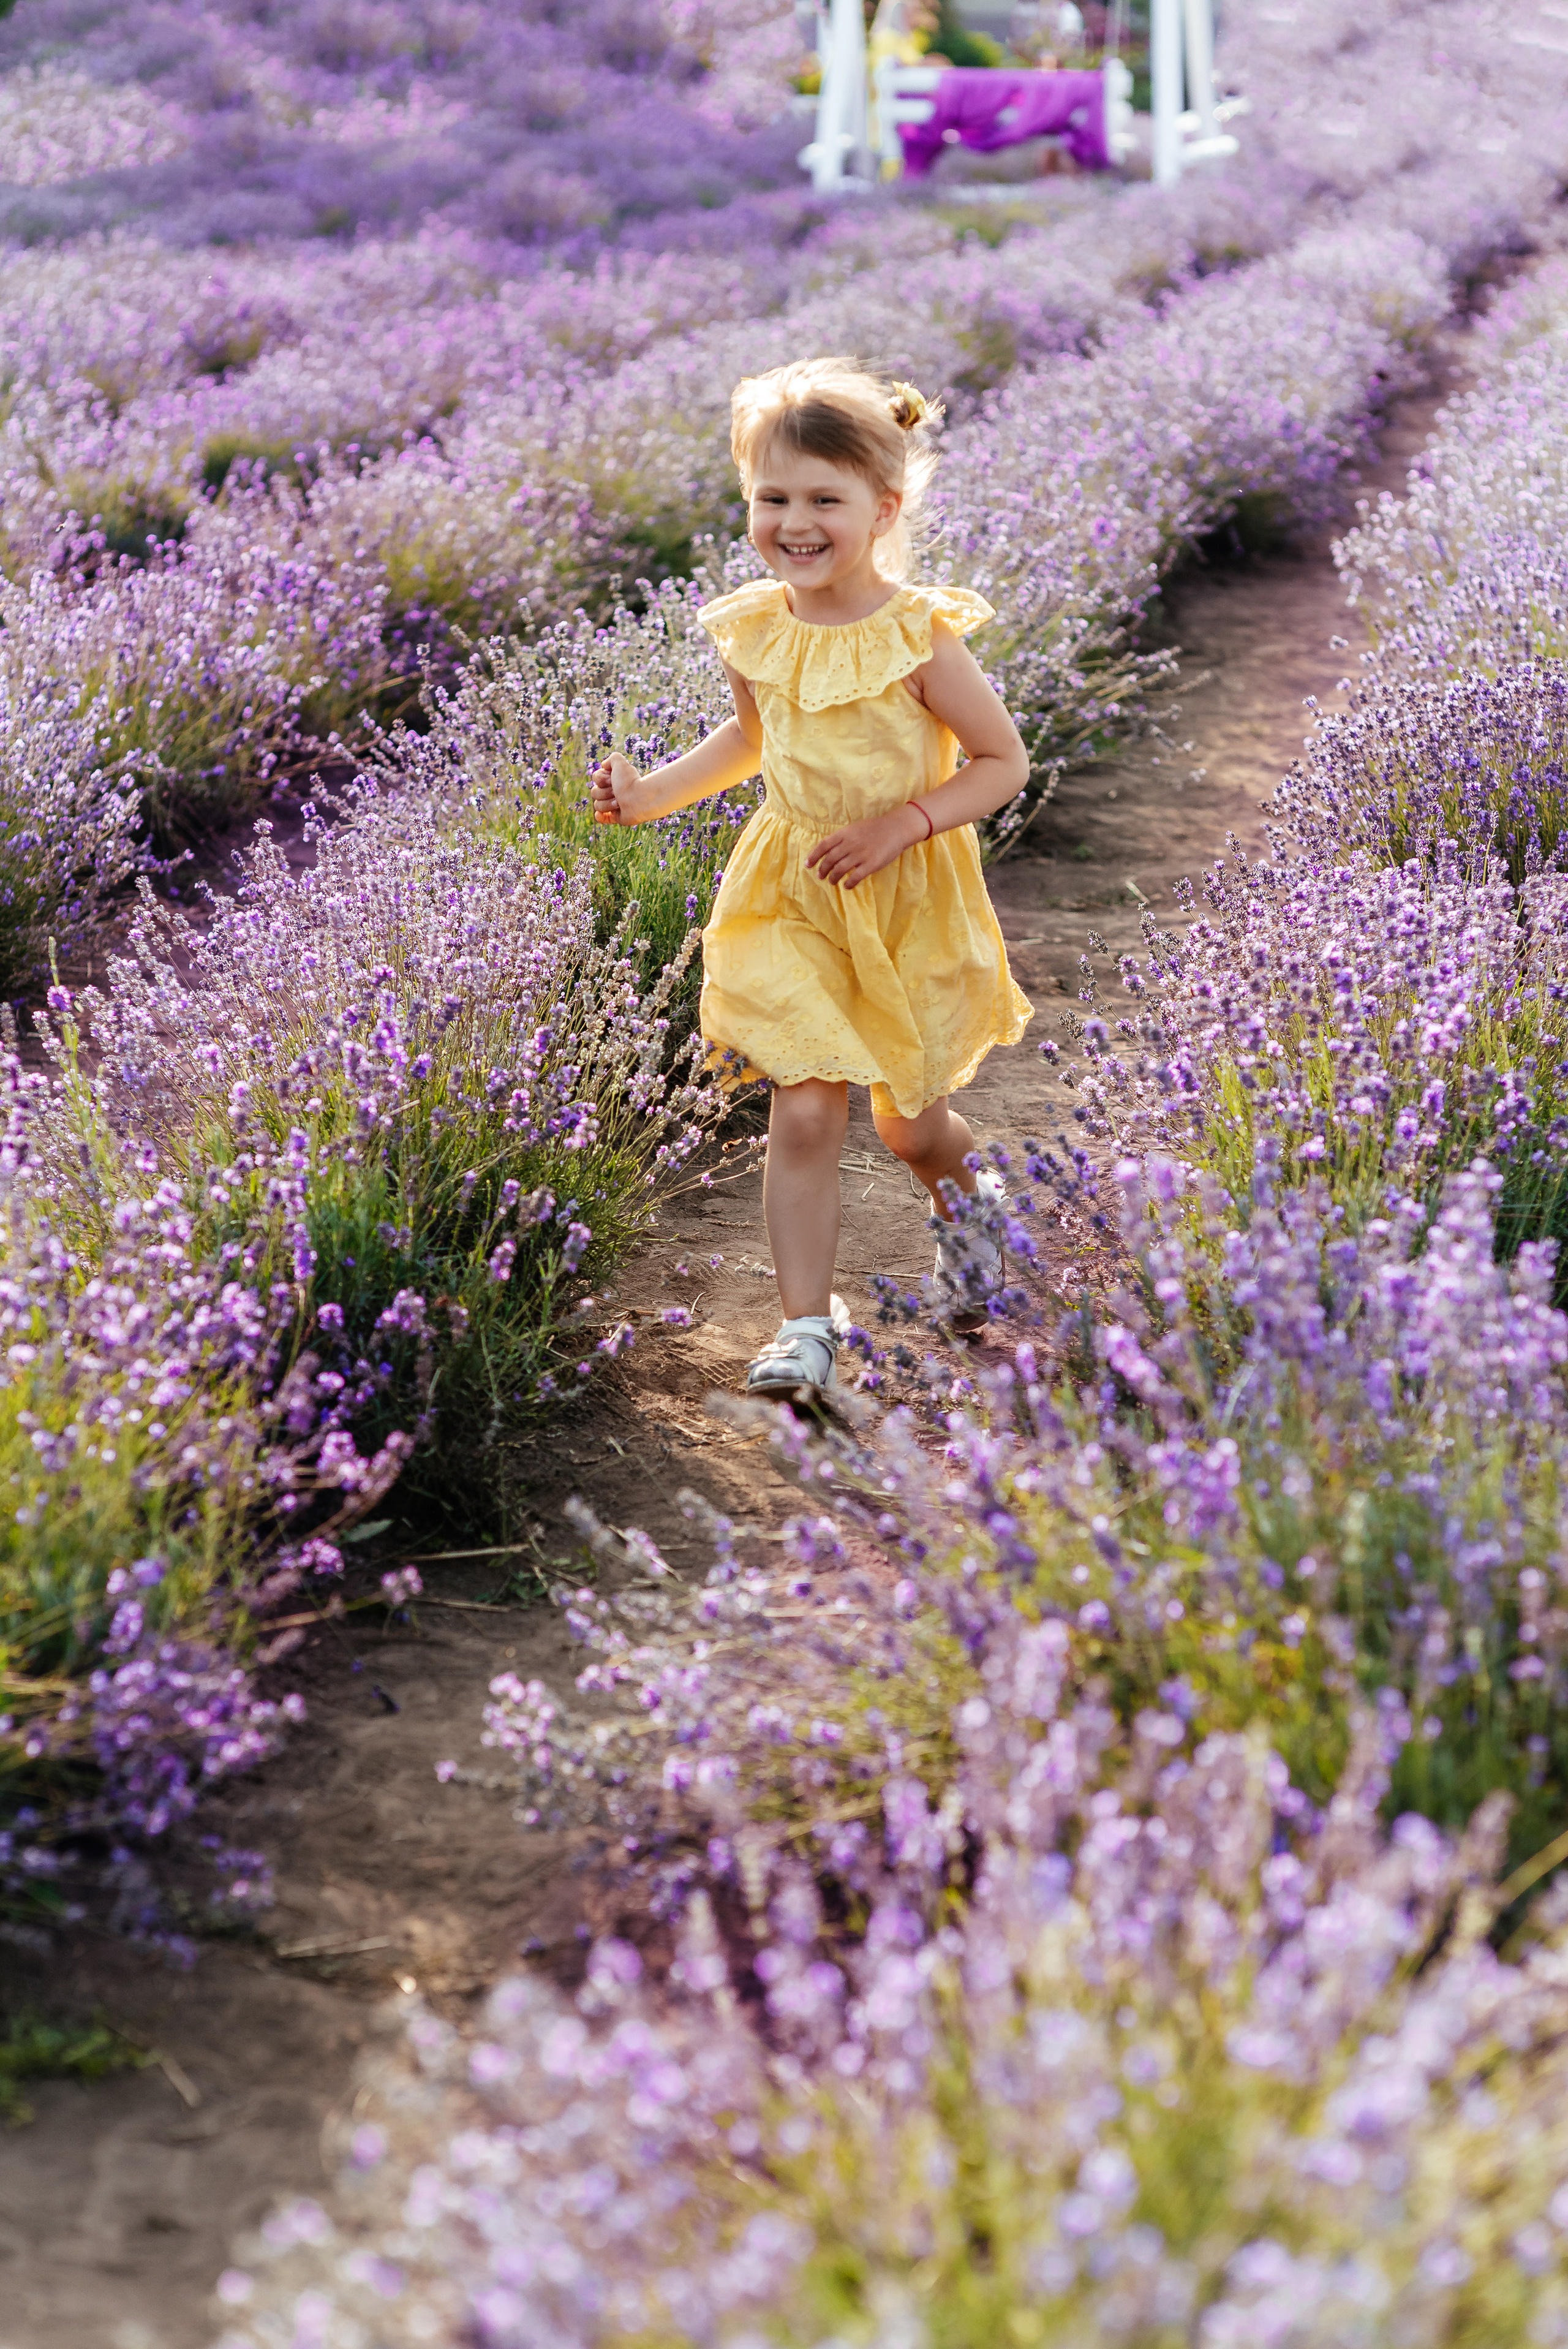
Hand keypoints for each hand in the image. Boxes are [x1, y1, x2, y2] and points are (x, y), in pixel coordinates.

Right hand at [590, 751, 641, 824]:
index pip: (596, 778)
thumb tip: (604, 765)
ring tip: (618, 803)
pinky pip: (602, 818)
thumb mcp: (619, 762)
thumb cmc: (630, 781)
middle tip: (616, 792)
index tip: (611, 778)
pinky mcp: (617, 817)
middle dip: (604, 792)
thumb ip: (612, 758)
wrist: (640, 799)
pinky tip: (600, 814)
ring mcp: (614, 805)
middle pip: (594, 792)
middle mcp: (613, 791)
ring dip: (607, 804)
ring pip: (597, 805)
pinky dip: (600, 816)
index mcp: (614, 779)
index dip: (600, 778)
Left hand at [806, 803, 927, 889]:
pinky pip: (855, 877)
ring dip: (833, 878)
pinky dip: (848, 884)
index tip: (808, 865)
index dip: (814, 856)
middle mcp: (850, 844)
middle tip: (820, 876)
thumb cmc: (875, 828)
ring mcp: (860, 854)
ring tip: (832, 882)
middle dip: (822, 870)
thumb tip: (829, 850)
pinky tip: (847, 886)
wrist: (896, 829)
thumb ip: (842, 838)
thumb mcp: (855, 828)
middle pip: (830, 860)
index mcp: (845, 833)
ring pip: (839, 870)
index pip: (824, 845)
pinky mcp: (871, 864)